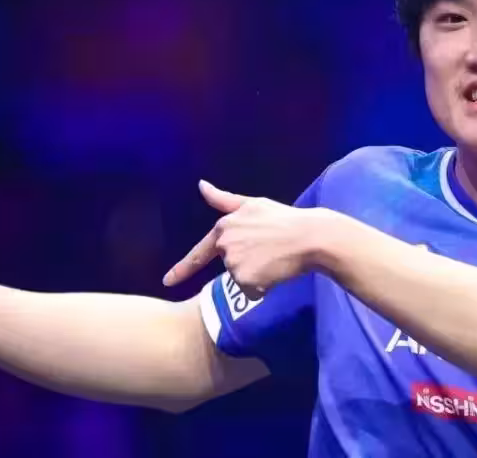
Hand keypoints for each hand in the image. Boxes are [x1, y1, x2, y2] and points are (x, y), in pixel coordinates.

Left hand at [162, 180, 342, 297]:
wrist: (309, 236)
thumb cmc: (285, 219)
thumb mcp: (253, 204)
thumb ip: (224, 200)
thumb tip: (201, 185)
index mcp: (224, 227)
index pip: (198, 253)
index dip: (181, 269)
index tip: (167, 281)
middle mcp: (224, 244)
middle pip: (230, 266)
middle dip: (248, 263)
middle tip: (269, 251)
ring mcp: (233, 262)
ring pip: (242, 280)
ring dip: (257, 275)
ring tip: (275, 259)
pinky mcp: (245, 279)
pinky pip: (252, 291)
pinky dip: (264, 286)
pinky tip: (276, 270)